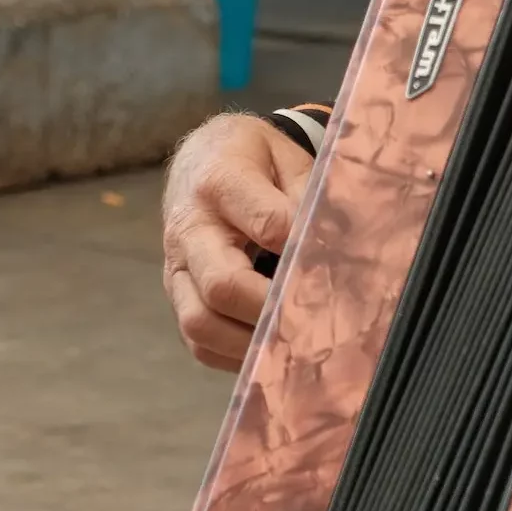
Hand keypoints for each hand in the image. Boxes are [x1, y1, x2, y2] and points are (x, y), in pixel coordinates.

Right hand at [162, 112, 315, 370]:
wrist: (204, 156)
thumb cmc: (255, 157)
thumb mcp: (288, 158)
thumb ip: (308, 198)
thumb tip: (334, 246)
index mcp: (220, 181)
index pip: (266, 223)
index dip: (303, 251)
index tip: (335, 271)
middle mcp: (188, 229)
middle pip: (222, 284)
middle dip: (273, 310)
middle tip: (316, 321)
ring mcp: (176, 267)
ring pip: (200, 323)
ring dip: (251, 343)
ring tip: (296, 343)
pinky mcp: (178, 294)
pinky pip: (197, 340)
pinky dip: (233, 354)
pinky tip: (271, 351)